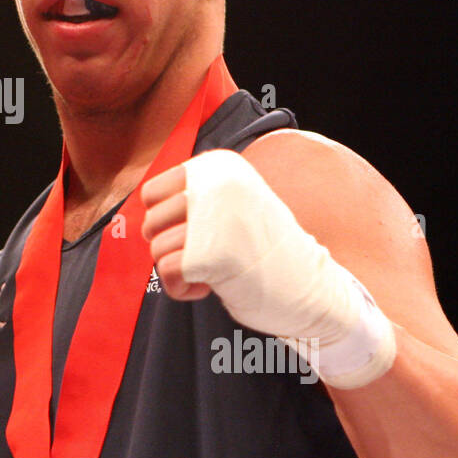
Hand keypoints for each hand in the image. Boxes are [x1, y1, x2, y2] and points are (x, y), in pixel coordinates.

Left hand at [143, 149, 396, 387]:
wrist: (312, 290)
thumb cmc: (264, 250)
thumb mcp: (233, 203)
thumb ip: (194, 196)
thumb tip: (145, 206)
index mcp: (220, 166)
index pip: (153, 192)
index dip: (165, 223)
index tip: (195, 235)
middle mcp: (216, 184)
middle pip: (151, 221)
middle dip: (169, 247)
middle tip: (205, 256)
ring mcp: (212, 218)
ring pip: (156, 247)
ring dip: (178, 269)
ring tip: (213, 270)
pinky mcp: (209, 255)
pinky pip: (166, 272)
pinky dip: (180, 288)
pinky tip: (208, 287)